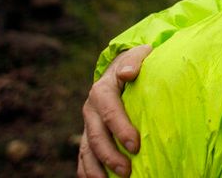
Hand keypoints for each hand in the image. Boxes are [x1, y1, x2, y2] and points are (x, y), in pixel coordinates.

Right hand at [77, 44, 151, 177]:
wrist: (121, 69)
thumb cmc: (136, 64)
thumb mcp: (137, 55)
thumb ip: (135, 60)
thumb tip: (129, 72)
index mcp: (102, 90)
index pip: (109, 110)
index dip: (121, 128)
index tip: (135, 146)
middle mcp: (91, 109)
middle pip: (96, 136)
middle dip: (111, 156)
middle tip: (128, 171)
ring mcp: (88, 124)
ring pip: (87, 151)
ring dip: (98, 169)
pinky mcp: (88, 135)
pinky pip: (83, 157)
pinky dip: (87, 172)